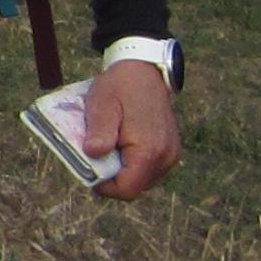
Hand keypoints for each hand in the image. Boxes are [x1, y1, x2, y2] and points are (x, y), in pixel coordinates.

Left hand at [80, 58, 180, 200]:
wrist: (143, 70)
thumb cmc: (120, 87)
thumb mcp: (102, 105)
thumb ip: (100, 132)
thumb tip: (94, 154)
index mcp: (149, 151)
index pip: (127, 190)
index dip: (105, 187)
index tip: (90, 168)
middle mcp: (165, 157)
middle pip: (134, 188)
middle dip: (112, 178)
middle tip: (98, 154)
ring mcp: (170, 154)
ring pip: (141, 180)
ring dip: (122, 170)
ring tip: (110, 146)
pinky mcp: (170, 150)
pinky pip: (148, 168)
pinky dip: (132, 163)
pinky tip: (121, 143)